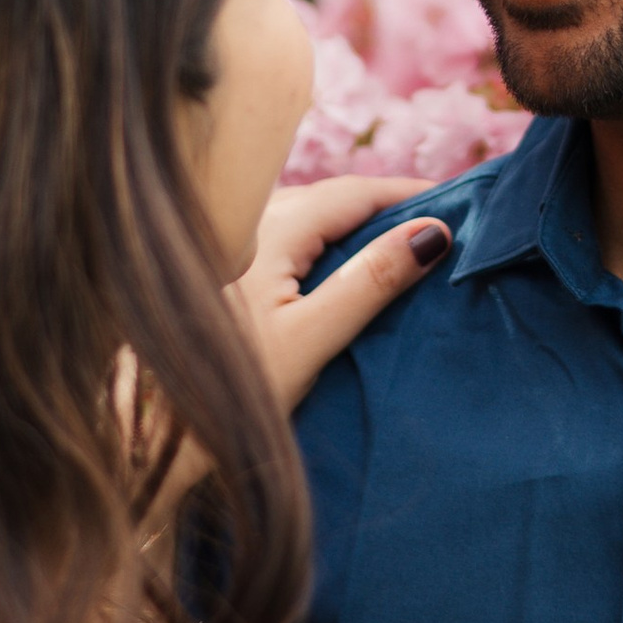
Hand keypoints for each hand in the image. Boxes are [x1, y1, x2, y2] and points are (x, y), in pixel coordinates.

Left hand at [229, 177, 451, 405]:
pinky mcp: (229, 271)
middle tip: (445, 226)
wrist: (159, 431)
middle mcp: (249, 222)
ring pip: (312, 218)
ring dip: (360, 227)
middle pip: (335, 199)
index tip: (463, 201)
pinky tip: (350, 270)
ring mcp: (235, 245)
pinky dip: (331, 246)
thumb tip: (433, 233)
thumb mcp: (312, 339)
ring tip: (407, 246)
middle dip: (389, 207)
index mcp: (271, 228)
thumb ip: (370, 282)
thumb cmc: (234, 388)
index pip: (356, 191)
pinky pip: (294, 241)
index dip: (411, 193)